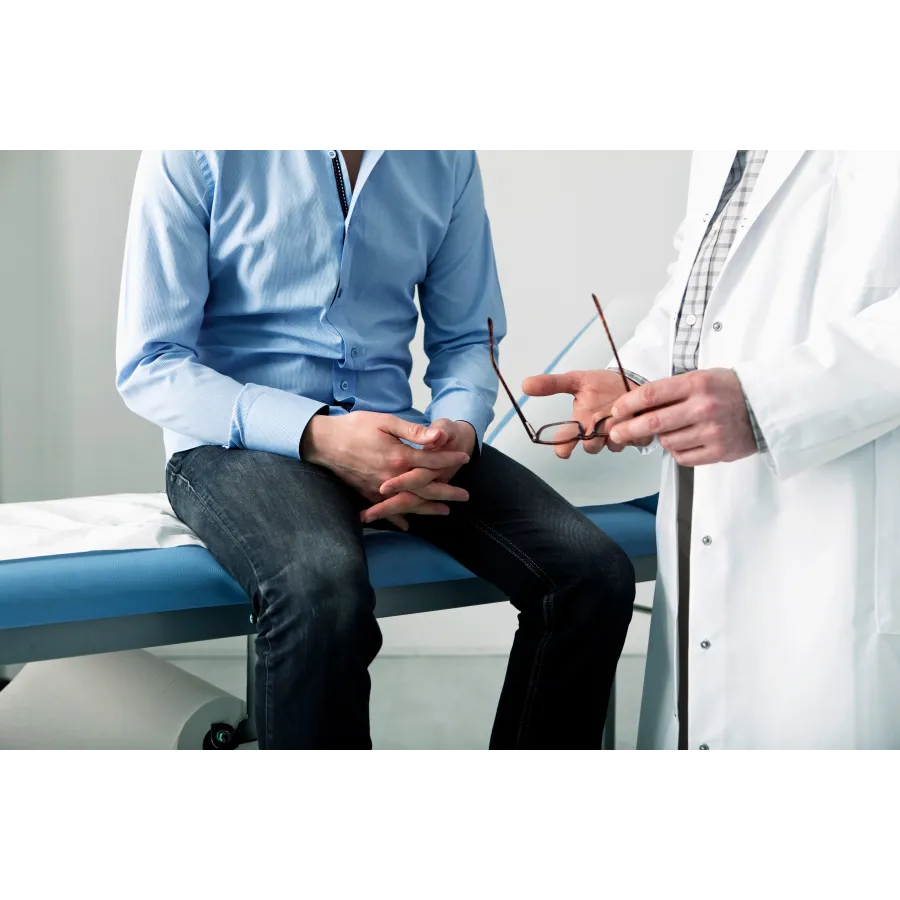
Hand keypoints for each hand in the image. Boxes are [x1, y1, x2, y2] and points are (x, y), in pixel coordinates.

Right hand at [362, 419, 476, 524]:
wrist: (324, 442)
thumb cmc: (355, 427)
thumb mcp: (386, 422)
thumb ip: (413, 432)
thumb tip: (438, 437)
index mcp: (399, 457)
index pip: (432, 461)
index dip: (450, 459)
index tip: (465, 458)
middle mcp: (392, 478)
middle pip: (426, 488)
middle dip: (447, 492)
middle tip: (465, 496)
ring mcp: (380, 489)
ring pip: (410, 502)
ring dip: (428, 508)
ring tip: (445, 511)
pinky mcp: (367, 493)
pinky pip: (386, 510)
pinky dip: (397, 519)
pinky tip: (407, 526)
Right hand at [522, 369, 646, 458]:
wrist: (631, 381)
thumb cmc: (602, 385)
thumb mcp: (576, 379)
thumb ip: (552, 384)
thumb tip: (524, 385)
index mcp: (580, 422)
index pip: (565, 440)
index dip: (562, 447)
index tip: (563, 450)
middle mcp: (596, 433)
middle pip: (590, 447)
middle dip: (594, 437)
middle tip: (599, 421)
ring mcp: (616, 437)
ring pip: (612, 446)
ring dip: (615, 431)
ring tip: (621, 414)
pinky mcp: (636, 436)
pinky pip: (635, 441)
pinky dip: (636, 429)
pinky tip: (637, 416)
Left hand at [607, 368, 757, 465]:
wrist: (765, 406)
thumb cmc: (729, 390)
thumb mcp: (701, 377)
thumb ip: (671, 390)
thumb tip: (635, 405)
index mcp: (697, 383)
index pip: (650, 394)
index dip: (627, 404)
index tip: (616, 411)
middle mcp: (703, 407)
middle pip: (652, 422)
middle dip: (627, 429)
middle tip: (616, 433)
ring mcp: (712, 431)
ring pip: (667, 442)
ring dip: (660, 439)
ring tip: (667, 431)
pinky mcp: (718, 451)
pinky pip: (682, 456)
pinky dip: (676, 451)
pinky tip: (683, 441)